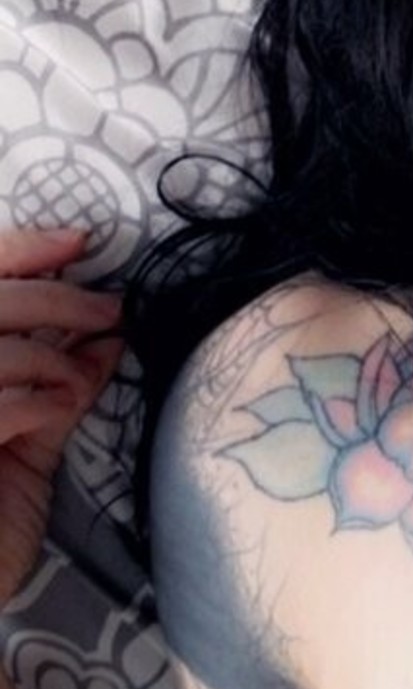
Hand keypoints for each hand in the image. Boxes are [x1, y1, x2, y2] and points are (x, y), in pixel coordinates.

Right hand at [0, 228, 123, 607]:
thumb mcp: (27, 445)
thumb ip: (58, 386)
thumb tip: (109, 334)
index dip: (23, 249)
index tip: (79, 243)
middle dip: (59, 300)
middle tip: (112, 313)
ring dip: (51, 356)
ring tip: (76, 382)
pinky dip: (38, 398)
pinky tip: (55, 410)